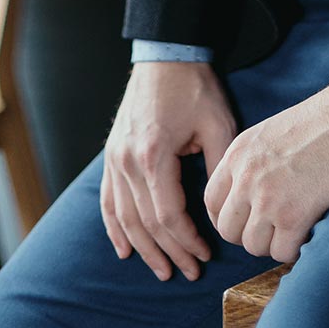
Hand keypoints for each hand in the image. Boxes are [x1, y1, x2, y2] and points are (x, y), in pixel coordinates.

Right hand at [100, 60, 237, 281]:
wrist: (166, 55)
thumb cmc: (195, 88)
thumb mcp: (218, 124)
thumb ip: (217, 168)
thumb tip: (220, 209)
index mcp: (154, 155)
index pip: (167, 215)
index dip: (187, 240)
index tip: (205, 253)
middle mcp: (128, 161)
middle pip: (145, 223)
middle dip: (169, 252)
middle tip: (190, 272)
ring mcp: (114, 159)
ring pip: (124, 217)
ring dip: (143, 248)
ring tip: (163, 270)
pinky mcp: (111, 155)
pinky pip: (107, 200)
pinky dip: (114, 228)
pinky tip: (124, 249)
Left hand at [204, 71, 328, 262]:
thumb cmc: (322, 120)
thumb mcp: (270, 134)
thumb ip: (251, 164)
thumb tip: (247, 199)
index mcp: (238, 152)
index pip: (211, 201)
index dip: (226, 218)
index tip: (245, 221)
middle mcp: (246, 176)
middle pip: (228, 230)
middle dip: (249, 234)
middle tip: (274, 226)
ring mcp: (267, 197)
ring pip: (253, 246)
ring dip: (273, 243)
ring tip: (294, 225)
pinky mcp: (294, 215)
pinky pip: (281, 252)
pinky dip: (295, 248)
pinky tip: (309, 229)